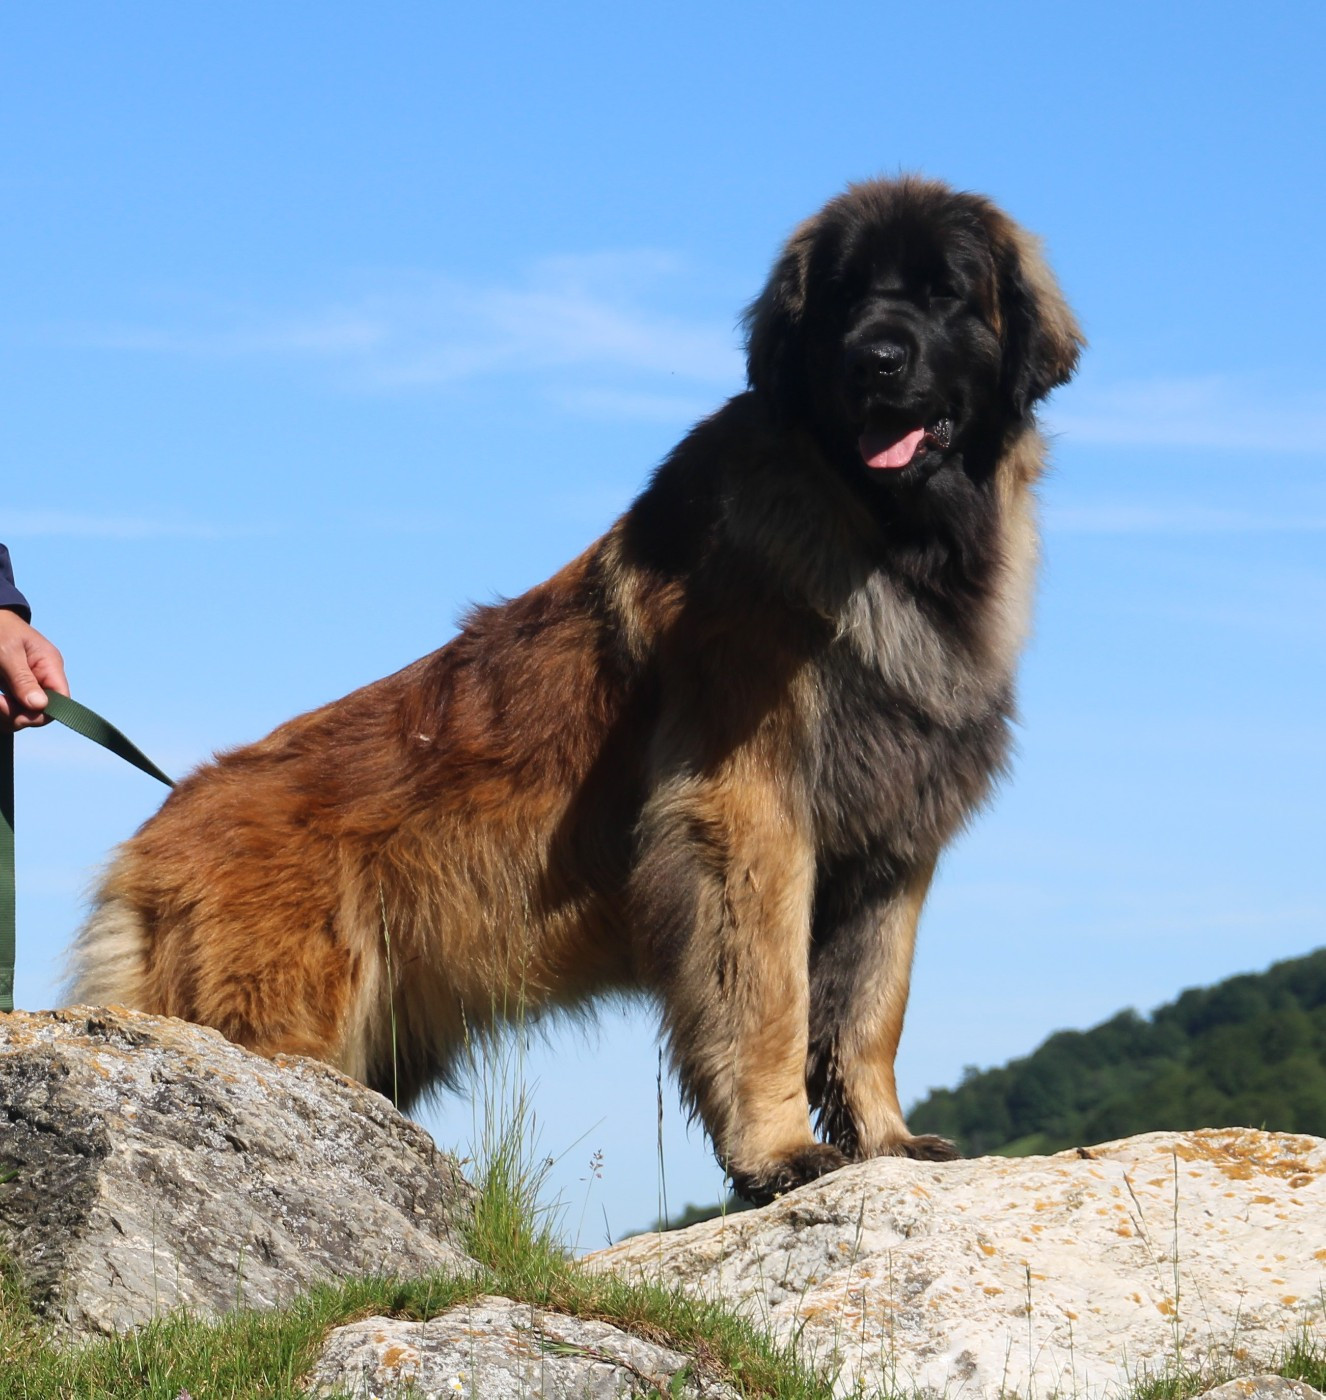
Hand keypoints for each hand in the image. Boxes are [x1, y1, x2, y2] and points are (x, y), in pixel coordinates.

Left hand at [0, 610, 69, 730]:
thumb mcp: (8, 652)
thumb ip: (23, 679)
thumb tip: (40, 706)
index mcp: (50, 665)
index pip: (61, 700)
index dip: (42, 713)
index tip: (17, 713)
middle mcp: (43, 678)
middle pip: (42, 712)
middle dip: (19, 715)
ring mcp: (28, 684)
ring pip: (25, 714)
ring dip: (7, 714)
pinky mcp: (14, 688)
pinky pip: (13, 708)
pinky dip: (3, 710)